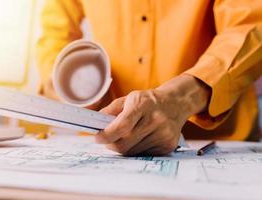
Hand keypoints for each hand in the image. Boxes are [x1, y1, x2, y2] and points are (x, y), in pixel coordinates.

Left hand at [95, 75, 209, 155]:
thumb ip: (110, 110)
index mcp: (143, 104)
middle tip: (107, 140)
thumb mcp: (129, 98)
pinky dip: (135, 150)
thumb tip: (94, 123)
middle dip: (111, 144)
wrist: (176, 103)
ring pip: (132, 152)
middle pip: (125, 143)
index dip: (107, 135)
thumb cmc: (147, 101)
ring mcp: (163, 134)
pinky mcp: (168, 146)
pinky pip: (143, 155)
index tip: (98, 138)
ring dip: (123, 148)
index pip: (122, 125)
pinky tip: (138, 140)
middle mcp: (155, 120)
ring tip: (124, 138)